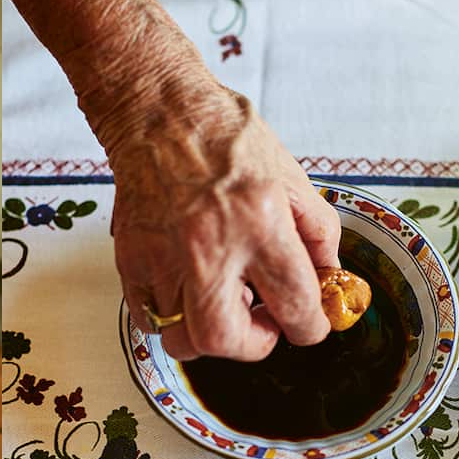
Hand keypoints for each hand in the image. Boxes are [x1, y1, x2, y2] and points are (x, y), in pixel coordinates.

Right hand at [103, 76, 340, 361]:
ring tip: (221, 303)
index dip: (309, 326)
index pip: (295, 305)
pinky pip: (147, 317)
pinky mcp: (131, 259)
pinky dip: (171, 318)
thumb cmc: (224, 137)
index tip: (306, 323)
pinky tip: (188, 290)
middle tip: (260, 325)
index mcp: (260, 223)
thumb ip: (317, 233)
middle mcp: (209, 246)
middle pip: (224, 339)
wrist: (159, 113)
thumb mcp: (292, 177)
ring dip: (208, 333)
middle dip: (252, 345)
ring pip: (179, 336)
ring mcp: (163, 256)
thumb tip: (327, 277)